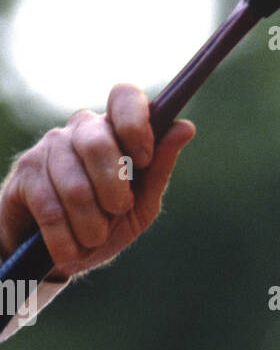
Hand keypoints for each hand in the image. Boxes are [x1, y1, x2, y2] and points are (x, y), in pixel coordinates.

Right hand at [0, 83, 193, 277]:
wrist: (59, 253)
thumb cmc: (105, 223)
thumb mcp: (140, 203)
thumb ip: (159, 167)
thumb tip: (185, 127)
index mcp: (115, 131)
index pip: (124, 97)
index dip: (136, 123)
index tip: (143, 159)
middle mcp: (80, 130)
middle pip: (99, 144)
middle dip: (114, 191)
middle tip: (117, 212)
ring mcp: (49, 148)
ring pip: (75, 186)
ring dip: (91, 226)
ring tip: (91, 237)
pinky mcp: (24, 173)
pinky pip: (51, 209)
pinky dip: (67, 240)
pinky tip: (70, 249)